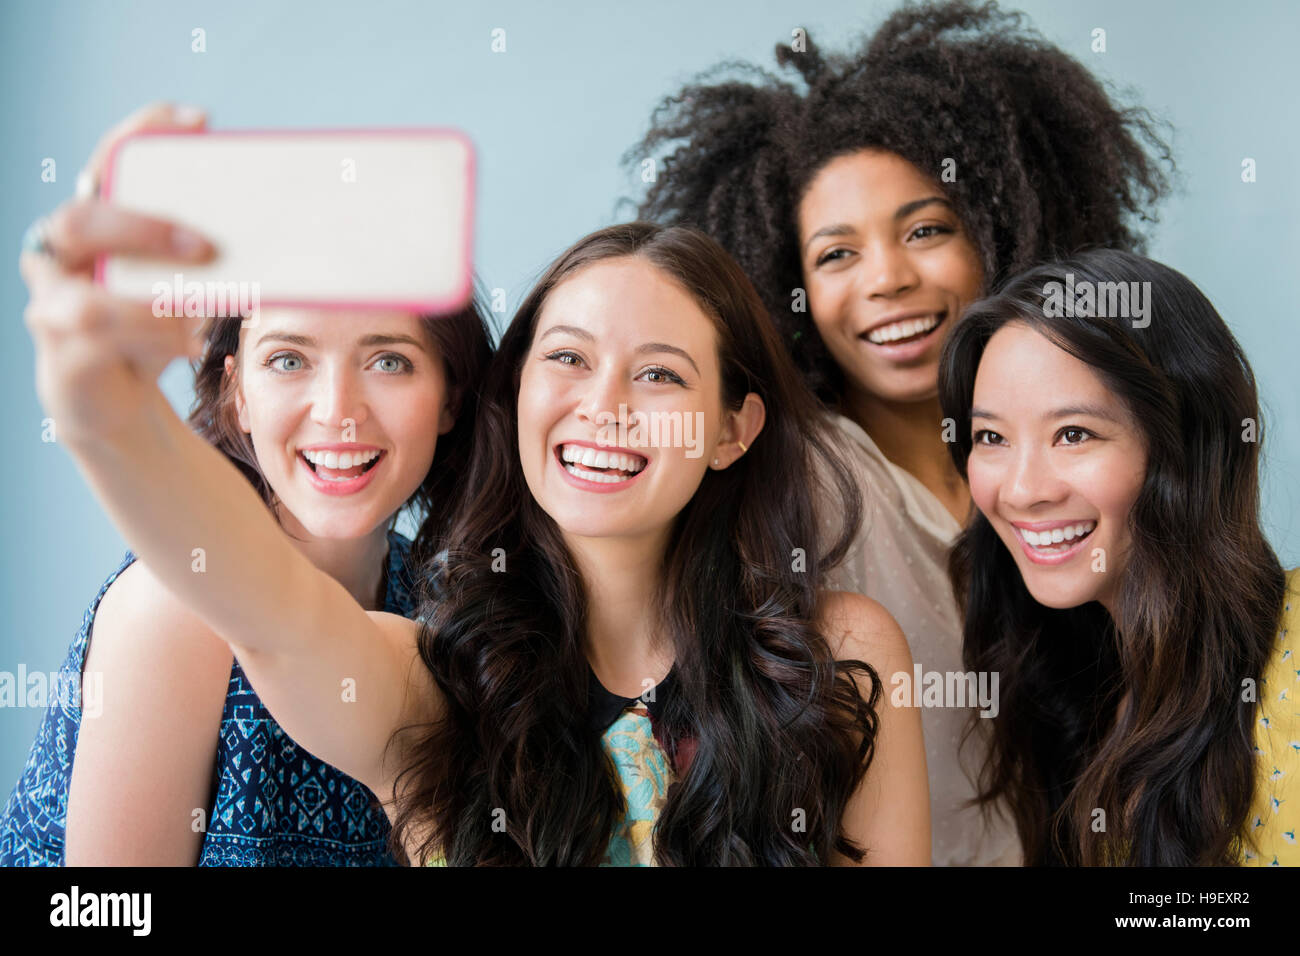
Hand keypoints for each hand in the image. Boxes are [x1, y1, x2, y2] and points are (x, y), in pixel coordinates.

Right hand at [20, 102, 216, 442]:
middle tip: (204, 247)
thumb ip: (208, 261)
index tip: (199, 122)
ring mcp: (51, 309)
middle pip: (81, 222)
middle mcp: (59, 260)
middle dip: (144, 230)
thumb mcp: (182, 290)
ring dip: (155, 309)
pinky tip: (191, 346)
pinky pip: (100, 350)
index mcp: (92, 226)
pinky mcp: (63, 361)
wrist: (113, 404)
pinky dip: (152, 344)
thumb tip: (289, 235)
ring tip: (204, 318)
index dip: (142, 134)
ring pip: (88, 303)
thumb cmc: (151, 333)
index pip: (106, 163)